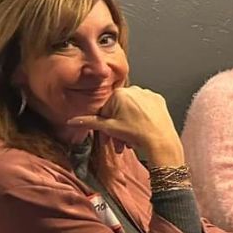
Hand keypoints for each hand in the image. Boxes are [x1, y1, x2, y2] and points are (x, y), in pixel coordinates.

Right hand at [68, 86, 182, 164]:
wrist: (161, 141)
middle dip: (118, 128)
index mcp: (119, 93)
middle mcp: (134, 89)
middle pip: (119, 110)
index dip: (106, 125)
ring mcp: (148, 94)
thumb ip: (90, 122)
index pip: (106, 109)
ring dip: (129, 125)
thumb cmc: (136, 134)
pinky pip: (145, 108)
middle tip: (119, 143)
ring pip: (132, 109)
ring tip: (131, 140)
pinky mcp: (159, 100)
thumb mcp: (110, 128)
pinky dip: (142, 117)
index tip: (109, 136)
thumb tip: (72, 121)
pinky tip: (142, 129)